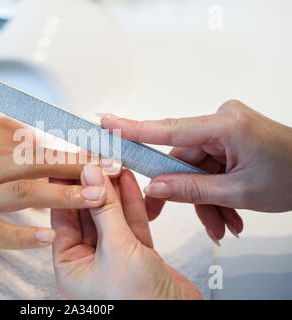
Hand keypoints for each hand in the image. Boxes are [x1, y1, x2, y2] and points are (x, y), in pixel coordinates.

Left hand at [51, 165, 201, 298]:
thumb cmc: (140, 303)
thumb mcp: (117, 250)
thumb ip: (105, 210)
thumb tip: (91, 174)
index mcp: (70, 267)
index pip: (63, 219)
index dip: (67, 188)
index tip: (69, 162)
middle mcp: (88, 262)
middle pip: (88, 214)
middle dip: (93, 185)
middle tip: (95, 156)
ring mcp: (114, 258)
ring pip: (111, 217)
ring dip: (114, 191)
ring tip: (113, 162)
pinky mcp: (138, 256)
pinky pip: (131, 224)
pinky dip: (131, 203)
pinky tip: (129, 181)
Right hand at [99, 100, 291, 242]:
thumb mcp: (240, 192)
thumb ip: (191, 189)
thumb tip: (155, 187)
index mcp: (225, 126)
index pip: (168, 129)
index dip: (132, 129)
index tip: (105, 123)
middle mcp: (221, 121)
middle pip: (183, 160)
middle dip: (184, 193)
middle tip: (166, 218)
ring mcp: (226, 129)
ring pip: (197, 169)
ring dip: (205, 199)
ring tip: (223, 225)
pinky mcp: (230, 138)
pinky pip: (210, 167)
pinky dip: (215, 191)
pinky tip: (229, 215)